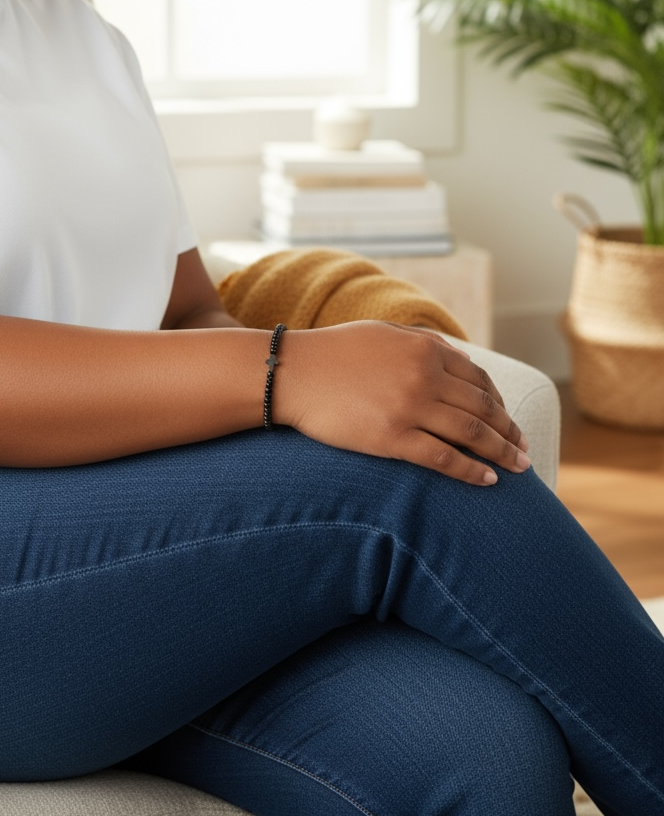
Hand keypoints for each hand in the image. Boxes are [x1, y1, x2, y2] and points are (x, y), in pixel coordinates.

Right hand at [276, 321, 529, 485]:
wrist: (292, 373)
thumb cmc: (335, 352)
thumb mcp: (385, 334)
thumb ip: (425, 342)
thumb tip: (462, 358)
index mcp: (426, 348)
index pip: (480, 380)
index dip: (501, 404)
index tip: (510, 422)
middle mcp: (425, 375)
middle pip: (484, 408)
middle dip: (509, 432)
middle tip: (524, 450)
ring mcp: (410, 407)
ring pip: (472, 434)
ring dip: (501, 453)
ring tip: (518, 468)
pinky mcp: (392, 438)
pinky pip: (443, 459)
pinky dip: (471, 471)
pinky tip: (487, 482)